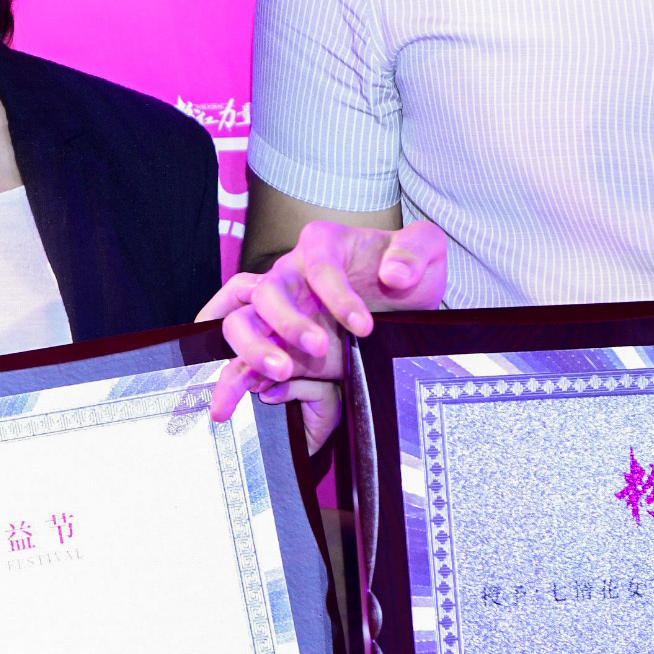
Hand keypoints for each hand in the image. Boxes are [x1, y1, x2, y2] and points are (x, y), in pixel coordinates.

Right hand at [205, 219, 448, 447]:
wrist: (400, 304)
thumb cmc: (407, 272)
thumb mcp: (425, 250)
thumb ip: (416, 250)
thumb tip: (394, 275)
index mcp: (322, 245)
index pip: (318, 266)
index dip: (338, 296)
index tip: (364, 326)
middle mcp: (289, 275)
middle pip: (267, 292)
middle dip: (288, 323)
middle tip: (320, 350)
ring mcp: (275, 311)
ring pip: (240, 322)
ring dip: (253, 348)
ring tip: (280, 373)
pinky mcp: (274, 344)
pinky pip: (239, 359)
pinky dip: (230, 380)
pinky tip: (228, 408)